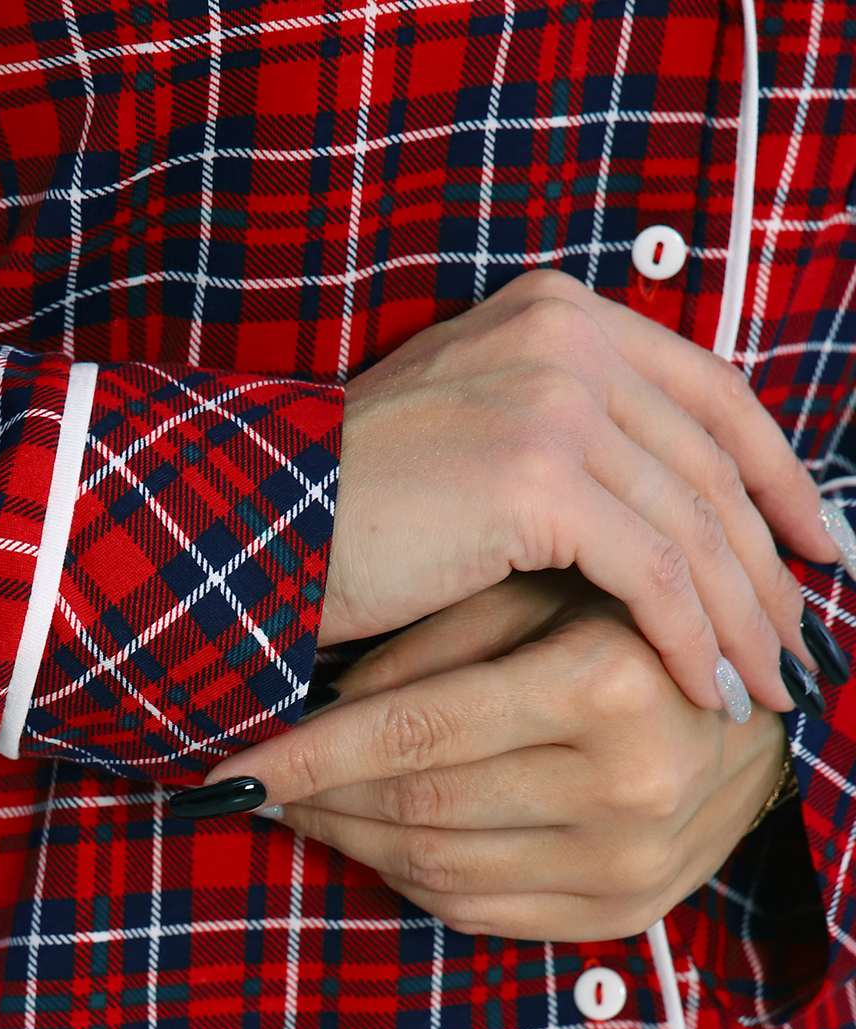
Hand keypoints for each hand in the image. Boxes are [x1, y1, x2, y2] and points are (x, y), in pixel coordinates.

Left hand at [210, 574, 787, 943]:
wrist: (763, 708)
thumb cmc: (629, 624)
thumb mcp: (539, 592)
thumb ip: (433, 641)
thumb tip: (317, 704)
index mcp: (609, 683)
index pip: (416, 735)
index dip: (309, 755)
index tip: (232, 766)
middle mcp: (627, 786)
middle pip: (419, 810)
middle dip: (319, 802)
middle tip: (258, 784)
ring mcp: (633, 864)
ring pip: (438, 873)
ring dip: (353, 844)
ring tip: (304, 810)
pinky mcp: (627, 915)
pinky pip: (481, 914)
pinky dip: (409, 882)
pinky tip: (374, 843)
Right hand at [320, 268, 834, 716]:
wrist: (252, 529)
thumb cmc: (352, 513)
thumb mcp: (479, 448)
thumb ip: (573, 449)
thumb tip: (670, 520)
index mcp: (558, 315)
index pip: (710, 392)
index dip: (777, 473)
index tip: (816, 545)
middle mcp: (566, 334)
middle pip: (714, 460)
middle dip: (771, 564)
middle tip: (805, 642)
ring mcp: (552, 395)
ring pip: (694, 521)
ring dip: (742, 616)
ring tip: (767, 687)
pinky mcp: (535, 474)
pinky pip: (650, 571)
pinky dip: (689, 637)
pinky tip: (709, 689)